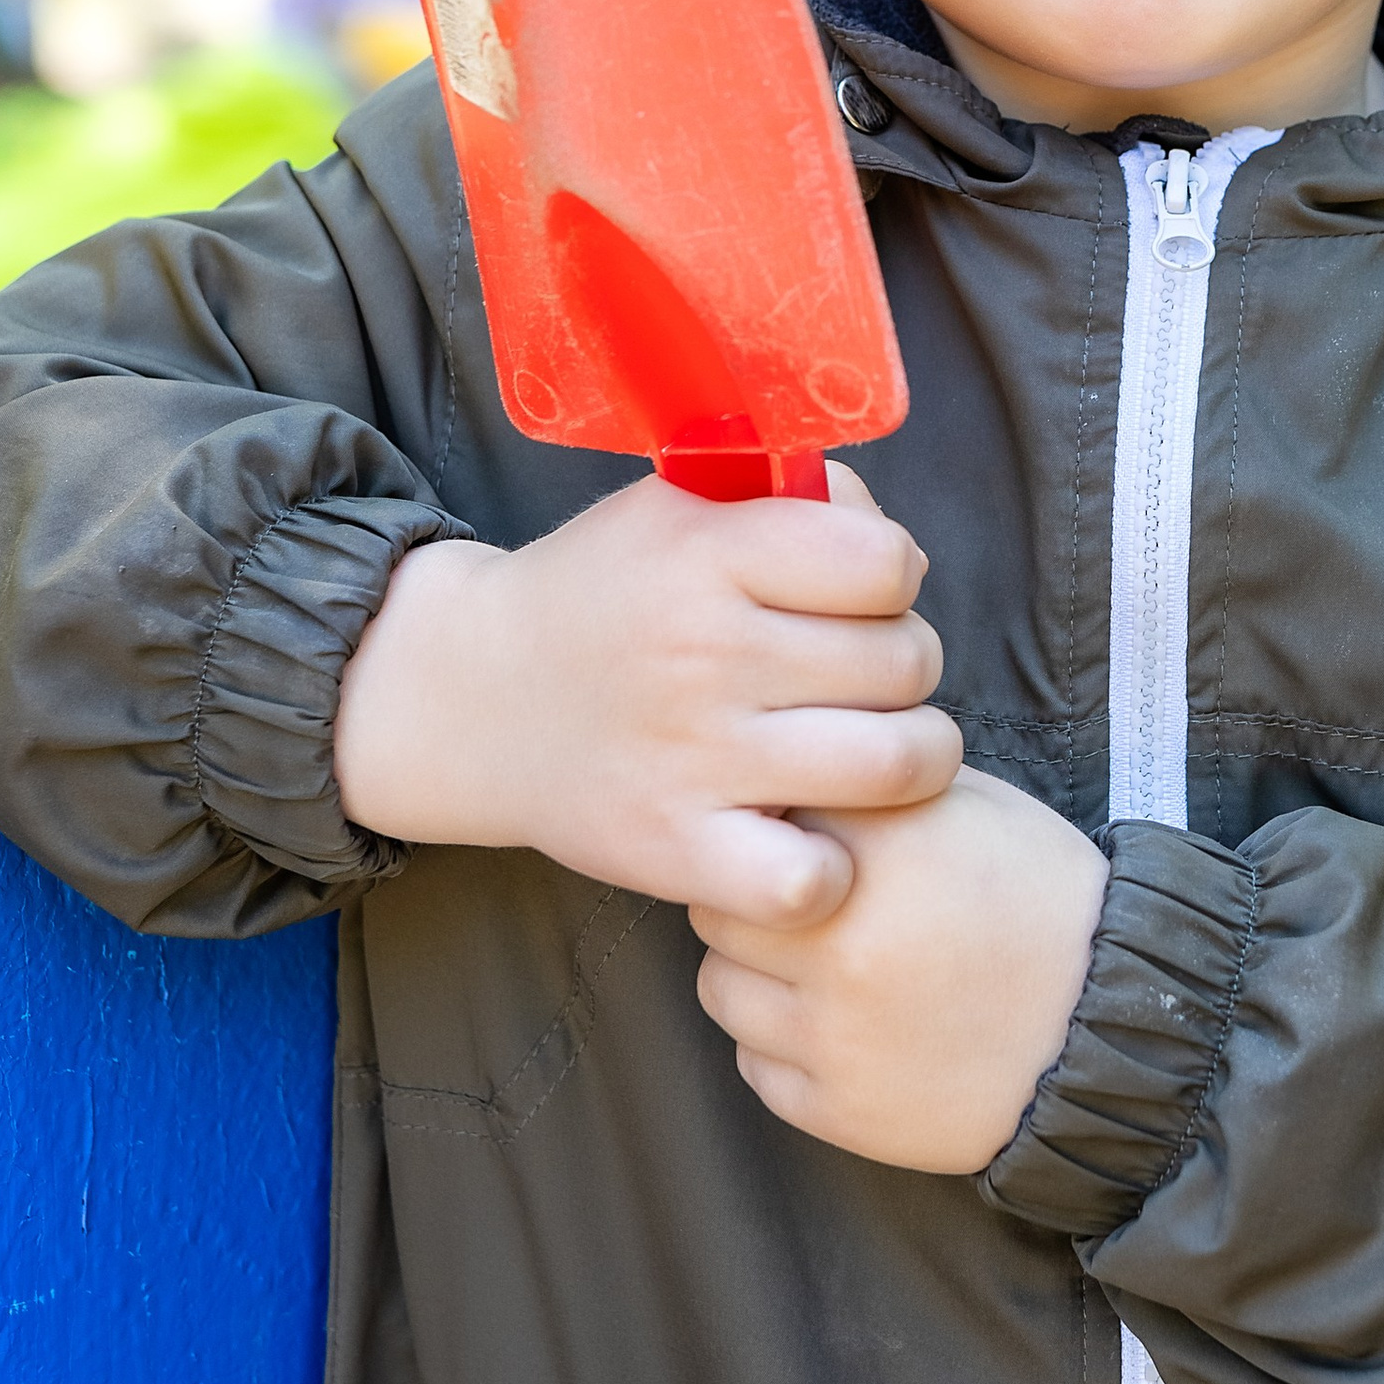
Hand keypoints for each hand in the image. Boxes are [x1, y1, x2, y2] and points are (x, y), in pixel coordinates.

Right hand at [334, 469, 959, 926]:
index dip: (891, 578)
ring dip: (909, 760)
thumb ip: (797, 501)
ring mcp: (692, 758)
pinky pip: (811, 881)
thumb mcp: (683, 508)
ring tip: (872, 752)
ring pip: (895, 763)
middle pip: (906, 661)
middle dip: (903, 666)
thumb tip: (899, 554)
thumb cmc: (609, 594)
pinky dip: (828, 871)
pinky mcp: (673, 852)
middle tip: (862, 680)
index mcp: (709, 552)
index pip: (885, 563)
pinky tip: (807, 835)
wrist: (474, 696)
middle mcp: (705, 651)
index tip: (859, 597)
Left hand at [691, 767, 1108, 1173]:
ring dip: (760, 976)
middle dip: (756, 903)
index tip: (801, 840)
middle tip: (811, 910)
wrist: (1114, 1026)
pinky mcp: (836, 1108)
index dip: (775, 828)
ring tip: (829, 972)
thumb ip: (871, 791)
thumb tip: (779, 785)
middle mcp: (840, 939)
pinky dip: (788, 1048)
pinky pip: (755, 1065)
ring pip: (721, 988)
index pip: (756, 818)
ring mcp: (833, 1032)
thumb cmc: (1044, 900)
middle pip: (719, 906)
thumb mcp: (971, 805)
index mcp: (877, 848)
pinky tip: (849, 1029)